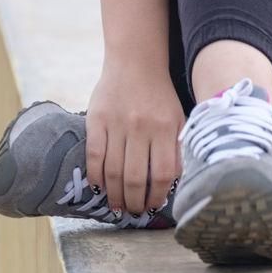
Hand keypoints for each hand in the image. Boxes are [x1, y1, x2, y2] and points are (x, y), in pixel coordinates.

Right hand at [85, 64, 185, 217]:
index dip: (157, 196)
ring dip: (114, 195)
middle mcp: (141, 127)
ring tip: (117, 206)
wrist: (135, 61)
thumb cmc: (159, 95)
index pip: (161, 174)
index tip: (154, 206)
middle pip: (134, 178)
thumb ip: (178, 148)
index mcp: (164, 127)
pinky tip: (100, 187)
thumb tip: (173, 184)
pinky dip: (95, 176)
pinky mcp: (96, 119)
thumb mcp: (177, 117)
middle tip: (133, 211)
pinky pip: (93, 155)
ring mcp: (117, 123)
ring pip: (113, 172)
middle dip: (134, 202)